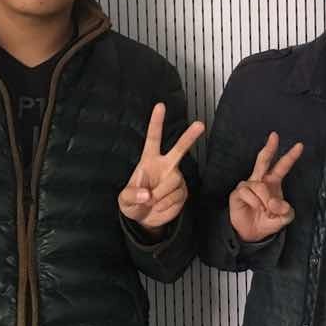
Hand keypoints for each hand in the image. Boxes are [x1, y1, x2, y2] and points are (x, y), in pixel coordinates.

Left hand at [119, 103, 205, 230]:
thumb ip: (132, 195)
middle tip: (200, 124)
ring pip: (173, 182)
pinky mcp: (183, 192)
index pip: (153, 139)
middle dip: (190, 137)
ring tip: (152, 202)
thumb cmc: (133, 202)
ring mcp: (176, 178)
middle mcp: (165, 165)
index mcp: (149, 161)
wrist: (146, 219)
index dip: (156, 122)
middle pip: (179, 149)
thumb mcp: (124, 200)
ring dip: (159, 196)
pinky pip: (176, 197)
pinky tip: (160, 205)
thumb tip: (147, 194)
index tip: (160, 106)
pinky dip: (165, 205)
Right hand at [229, 132, 303, 242]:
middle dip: (269, 148)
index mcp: (273, 182)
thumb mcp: (284, 217)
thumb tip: (275, 202)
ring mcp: (248, 185)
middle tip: (274, 136)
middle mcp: (261, 180)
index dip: (291, 156)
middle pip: (264, 160)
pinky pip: (249, 194)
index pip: (282, 166)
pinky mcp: (238, 192)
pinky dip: (255, 203)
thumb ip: (285, 210)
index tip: (300, 146)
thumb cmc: (268, 220)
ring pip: (260, 187)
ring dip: (265, 201)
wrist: (252, 233)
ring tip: (265, 210)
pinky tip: (255, 208)